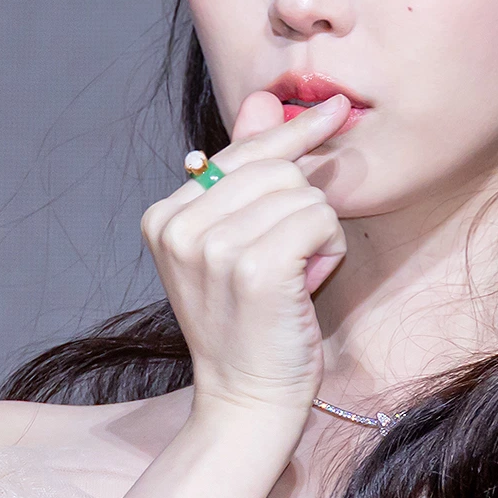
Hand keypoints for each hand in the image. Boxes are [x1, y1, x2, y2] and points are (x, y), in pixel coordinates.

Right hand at [141, 91, 349, 418]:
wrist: (246, 398)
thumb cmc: (249, 320)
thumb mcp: (236, 241)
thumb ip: (246, 171)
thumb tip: (264, 98)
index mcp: (164, 216)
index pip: (241, 154)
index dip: (291, 132)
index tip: (333, 108)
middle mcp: (179, 226)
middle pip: (276, 168)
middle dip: (303, 206)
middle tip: (291, 257)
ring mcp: (213, 246)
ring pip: (303, 193)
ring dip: (317, 232)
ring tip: (295, 274)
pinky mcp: (254, 267)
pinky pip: (319, 219)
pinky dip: (328, 248)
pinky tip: (307, 282)